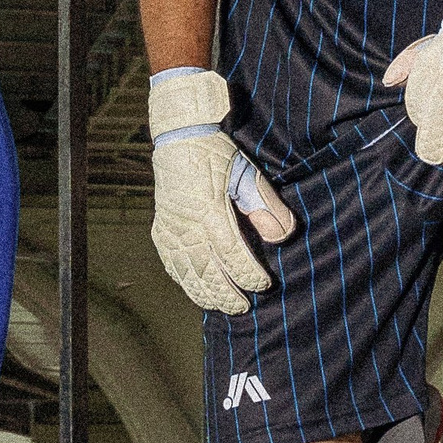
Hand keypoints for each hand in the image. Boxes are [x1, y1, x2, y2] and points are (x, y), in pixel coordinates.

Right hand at [147, 69, 296, 313]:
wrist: (179, 135)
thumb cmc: (217, 153)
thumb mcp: (247, 172)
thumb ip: (265, 205)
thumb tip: (281, 237)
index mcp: (209, 211)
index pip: (232, 254)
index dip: (248, 274)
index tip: (263, 284)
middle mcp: (186, 224)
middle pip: (207, 271)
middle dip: (226, 293)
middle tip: (243, 307)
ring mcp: (170, 227)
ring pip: (186, 271)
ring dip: (204, 293)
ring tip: (221, 307)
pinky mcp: (160, 226)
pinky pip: (170, 260)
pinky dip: (182, 279)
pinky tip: (193, 288)